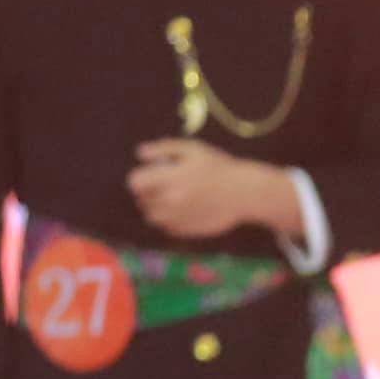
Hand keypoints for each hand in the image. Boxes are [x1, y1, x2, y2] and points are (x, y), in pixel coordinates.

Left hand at [128, 137, 306, 243]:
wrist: (244, 193)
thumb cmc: (220, 167)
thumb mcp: (193, 149)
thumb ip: (164, 148)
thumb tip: (140, 153)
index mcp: (170, 178)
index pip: (135, 183)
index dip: (140, 177)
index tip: (151, 175)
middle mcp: (170, 200)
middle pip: (142, 201)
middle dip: (148, 193)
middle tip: (165, 186)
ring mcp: (178, 218)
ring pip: (152, 217)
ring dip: (157, 209)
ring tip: (173, 199)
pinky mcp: (187, 231)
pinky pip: (167, 228)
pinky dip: (170, 220)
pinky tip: (184, 210)